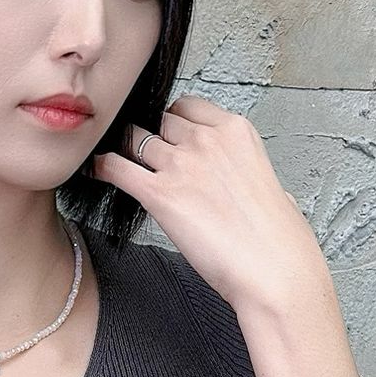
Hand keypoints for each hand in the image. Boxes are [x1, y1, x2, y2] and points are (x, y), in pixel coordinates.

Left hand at [91, 93, 325, 310]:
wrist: (273, 269)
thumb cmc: (278, 239)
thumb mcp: (274, 188)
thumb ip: (250, 175)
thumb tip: (246, 182)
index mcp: (236, 132)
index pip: (188, 107)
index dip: (173, 122)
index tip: (168, 135)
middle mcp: (206, 140)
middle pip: (160, 122)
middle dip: (152, 137)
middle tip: (145, 156)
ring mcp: (181, 165)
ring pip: (135, 139)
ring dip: (126, 151)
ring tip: (117, 161)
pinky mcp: (160, 194)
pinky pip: (117, 168)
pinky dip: (103, 168)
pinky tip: (97, 171)